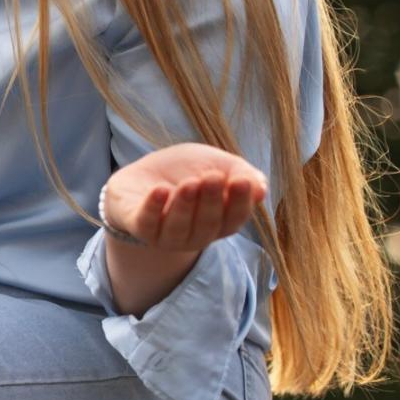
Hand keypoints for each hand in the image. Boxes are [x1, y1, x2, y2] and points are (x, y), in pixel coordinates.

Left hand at [102, 143, 267, 250]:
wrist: (143, 174)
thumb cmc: (187, 170)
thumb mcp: (217, 163)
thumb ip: (240, 174)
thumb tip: (260, 190)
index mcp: (220, 222)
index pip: (235, 219)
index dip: (240, 202)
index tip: (242, 181)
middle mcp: (196, 235)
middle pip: (208, 224)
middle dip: (212, 200)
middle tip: (213, 177)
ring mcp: (167, 236)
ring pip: (179, 228)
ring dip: (185, 205)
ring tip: (189, 183)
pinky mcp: (140, 228)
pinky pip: (146, 225)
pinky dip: (153, 208)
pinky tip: (160, 190)